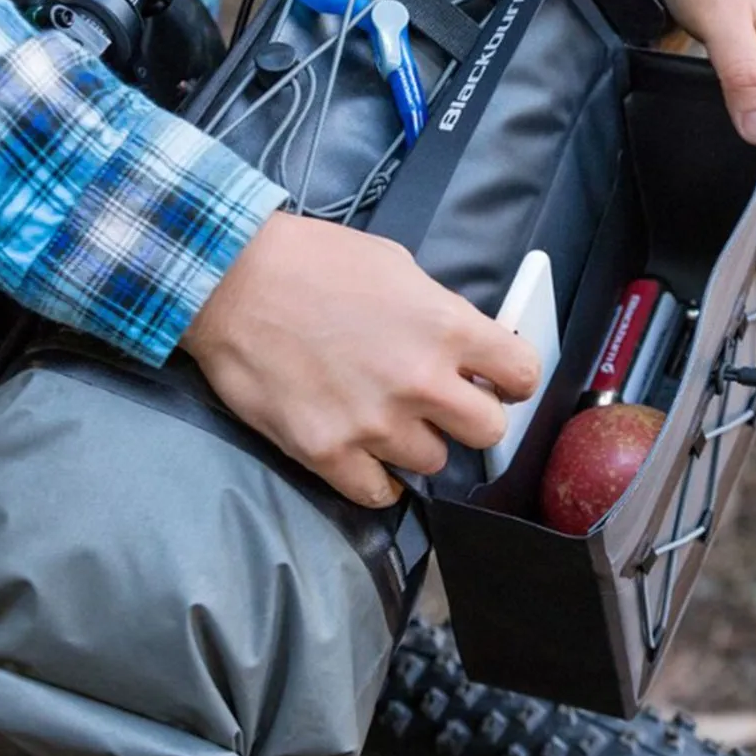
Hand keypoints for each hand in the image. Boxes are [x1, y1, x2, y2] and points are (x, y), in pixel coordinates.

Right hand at [180, 213, 539, 507]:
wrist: (232, 280)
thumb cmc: (313, 261)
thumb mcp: (396, 267)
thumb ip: (440, 313)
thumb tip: (465, 348)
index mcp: (445, 327)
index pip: (523, 374)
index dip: (511, 379)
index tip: (495, 381)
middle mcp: (420, 381)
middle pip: (488, 431)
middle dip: (469, 417)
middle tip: (440, 403)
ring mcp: (373, 423)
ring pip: (431, 462)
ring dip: (414, 443)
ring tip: (382, 416)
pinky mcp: (327, 452)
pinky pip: (378, 493)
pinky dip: (374, 477)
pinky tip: (361, 450)